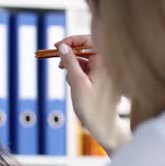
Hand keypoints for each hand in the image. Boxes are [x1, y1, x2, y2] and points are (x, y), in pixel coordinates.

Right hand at [56, 35, 130, 154]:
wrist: (103, 125)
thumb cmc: (92, 106)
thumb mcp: (77, 82)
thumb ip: (70, 62)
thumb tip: (63, 47)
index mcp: (104, 62)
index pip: (88, 40)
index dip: (72, 40)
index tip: (58, 46)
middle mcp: (106, 64)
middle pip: (86, 49)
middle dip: (70, 55)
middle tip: (58, 62)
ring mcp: (104, 72)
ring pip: (85, 60)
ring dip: (73, 66)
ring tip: (67, 78)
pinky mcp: (101, 79)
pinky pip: (87, 69)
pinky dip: (77, 73)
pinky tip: (72, 83)